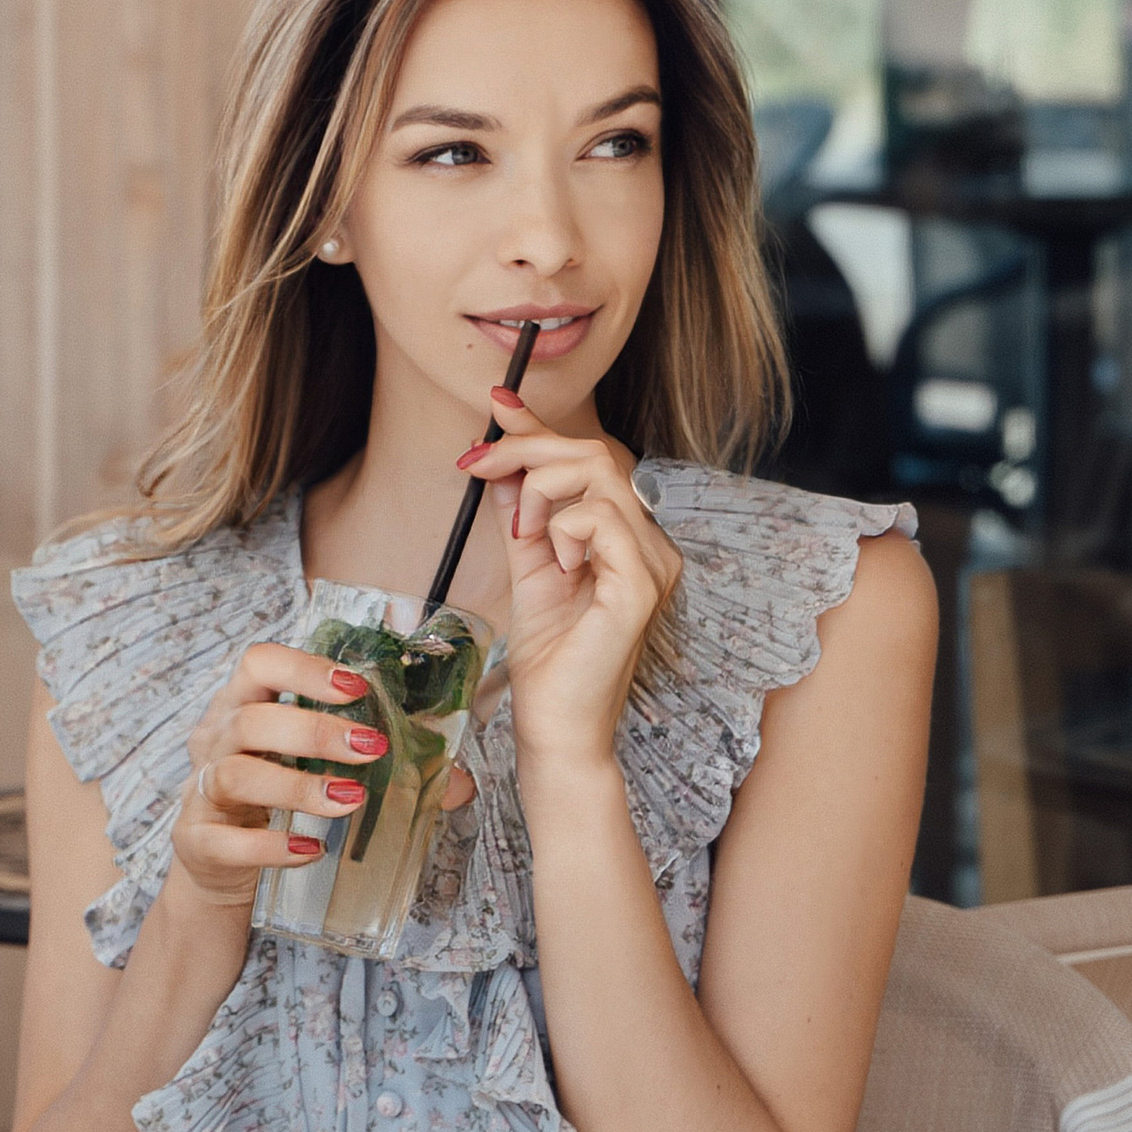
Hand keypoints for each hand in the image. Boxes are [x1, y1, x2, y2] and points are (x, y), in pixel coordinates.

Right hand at [172, 641, 389, 909]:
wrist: (221, 866)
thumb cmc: (277, 801)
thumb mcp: (317, 769)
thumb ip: (382, 766)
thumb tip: (460, 783)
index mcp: (243, 705)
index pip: (258, 662)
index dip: (303, 669)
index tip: (354, 688)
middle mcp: (215, 740)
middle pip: (251, 719)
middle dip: (314, 730)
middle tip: (371, 750)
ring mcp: (201, 792)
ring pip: (236, 775)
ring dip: (298, 786)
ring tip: (349, 801)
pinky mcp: (198, 842)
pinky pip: (227, 841)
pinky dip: (271, 846)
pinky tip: (311, 850)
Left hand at [460, 390, 682, 778]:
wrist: (556, 728)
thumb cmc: (549, 661)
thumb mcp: (527, 566)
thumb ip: (521, 511)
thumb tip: (502, 456)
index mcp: (628, 540)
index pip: (591, 461)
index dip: (541, 428)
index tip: (496, 403)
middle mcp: (651, 546)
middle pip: (597, 455)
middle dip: (528, 450)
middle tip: (478, 466)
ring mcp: (654, 565)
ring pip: (600, 477)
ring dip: (542, 493)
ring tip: (523, 537)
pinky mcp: (642, 587)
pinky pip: (602, 519)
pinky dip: (565, 530)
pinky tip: (556, 565)